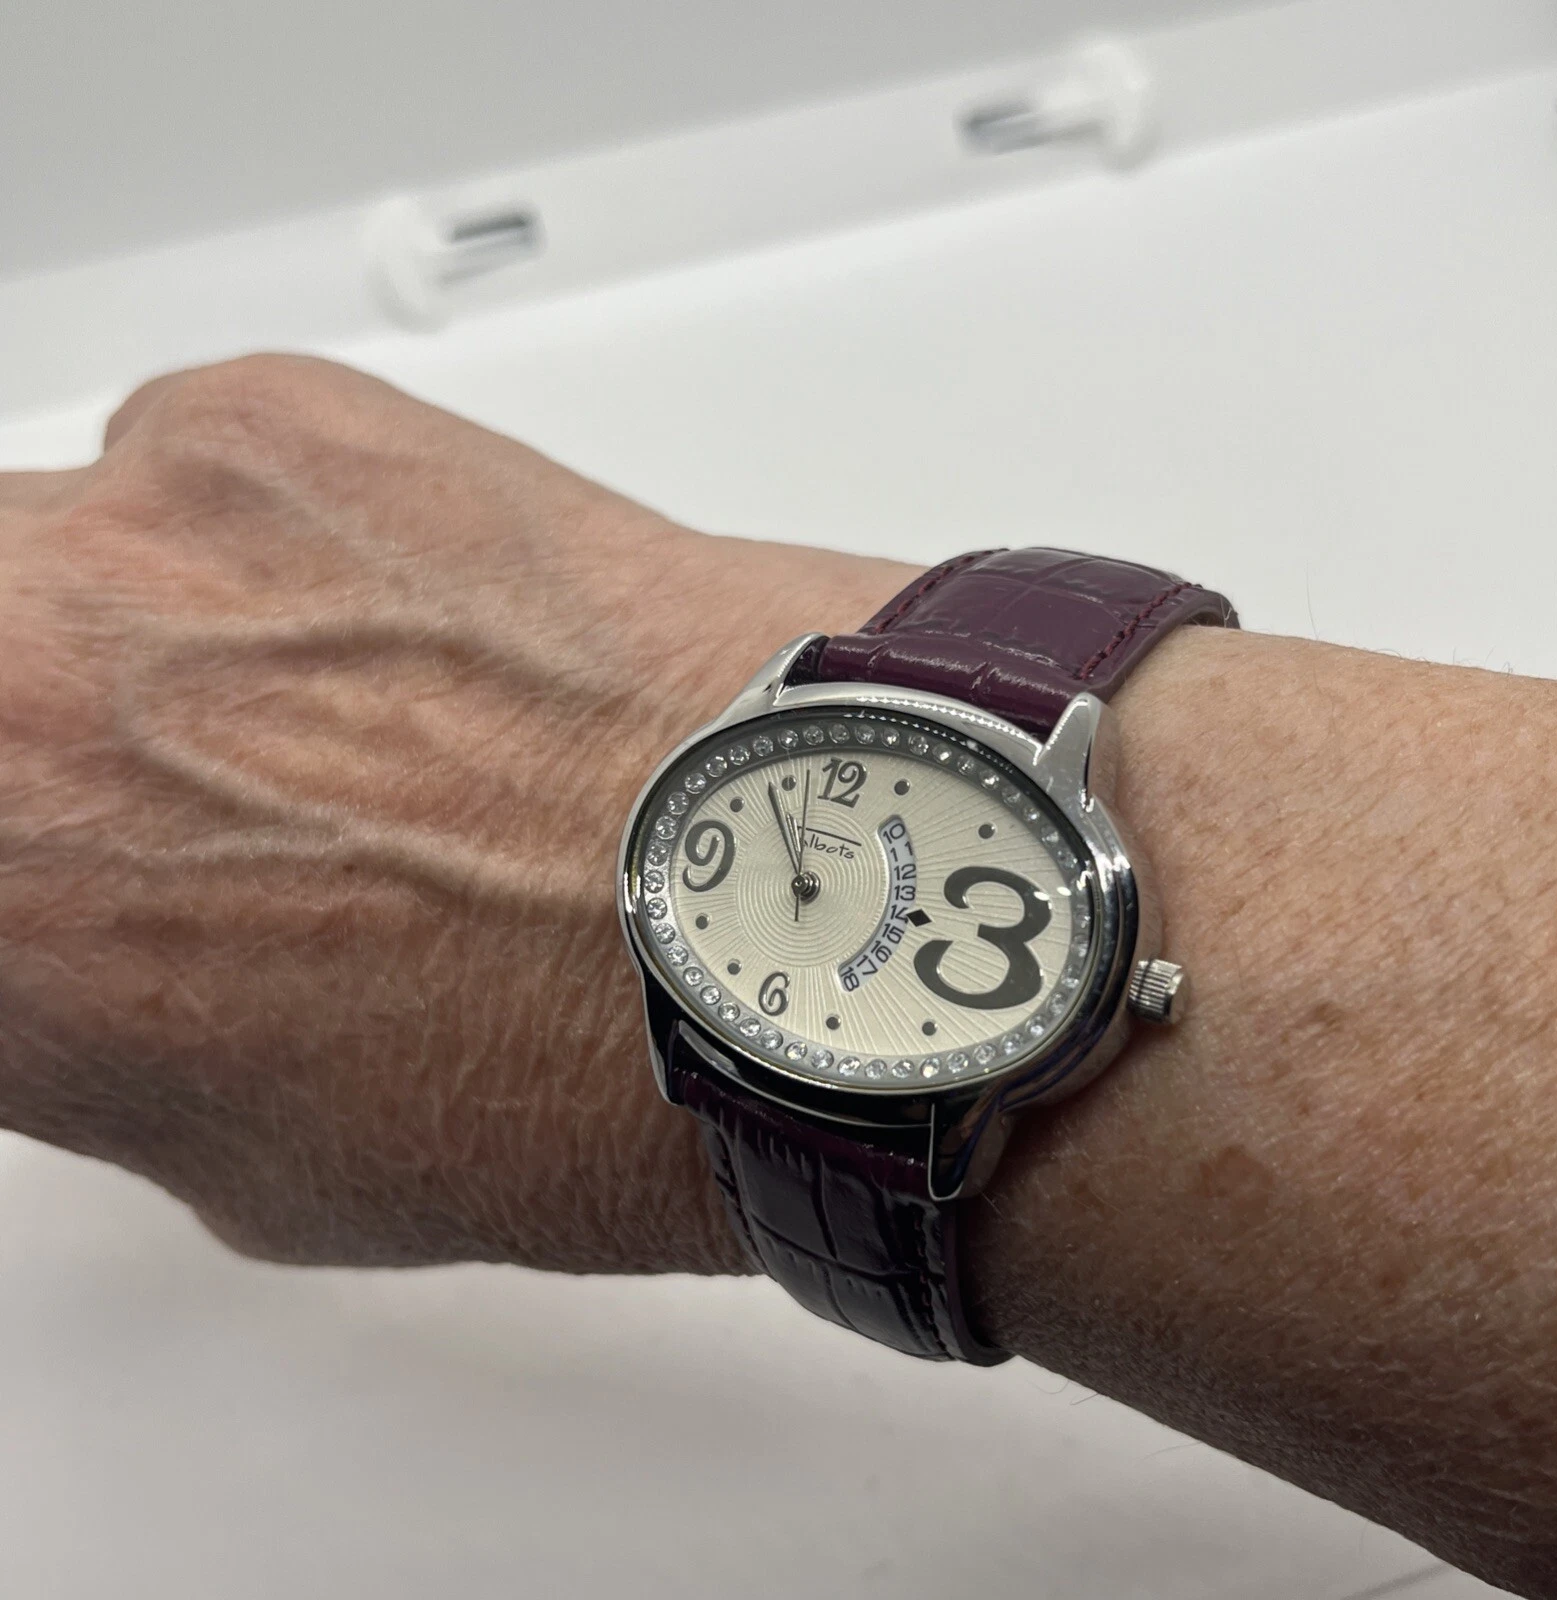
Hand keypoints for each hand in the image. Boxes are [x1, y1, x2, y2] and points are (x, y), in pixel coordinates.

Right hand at [0, 354, 909, 1273]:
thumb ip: (105, 1015)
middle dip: (31, 730)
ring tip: (316, 722)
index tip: (70, 883)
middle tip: (140, 788)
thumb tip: (96, 944)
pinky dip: (261, 551)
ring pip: (50, 553)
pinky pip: (190, 468)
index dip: (29, 875)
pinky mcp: (283, 415)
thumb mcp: (252, 1148)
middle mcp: (14, 673)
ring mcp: (143, 518)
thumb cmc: (577, 1070)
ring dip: (134, 633)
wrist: (800, 909)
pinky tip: (405, 640)